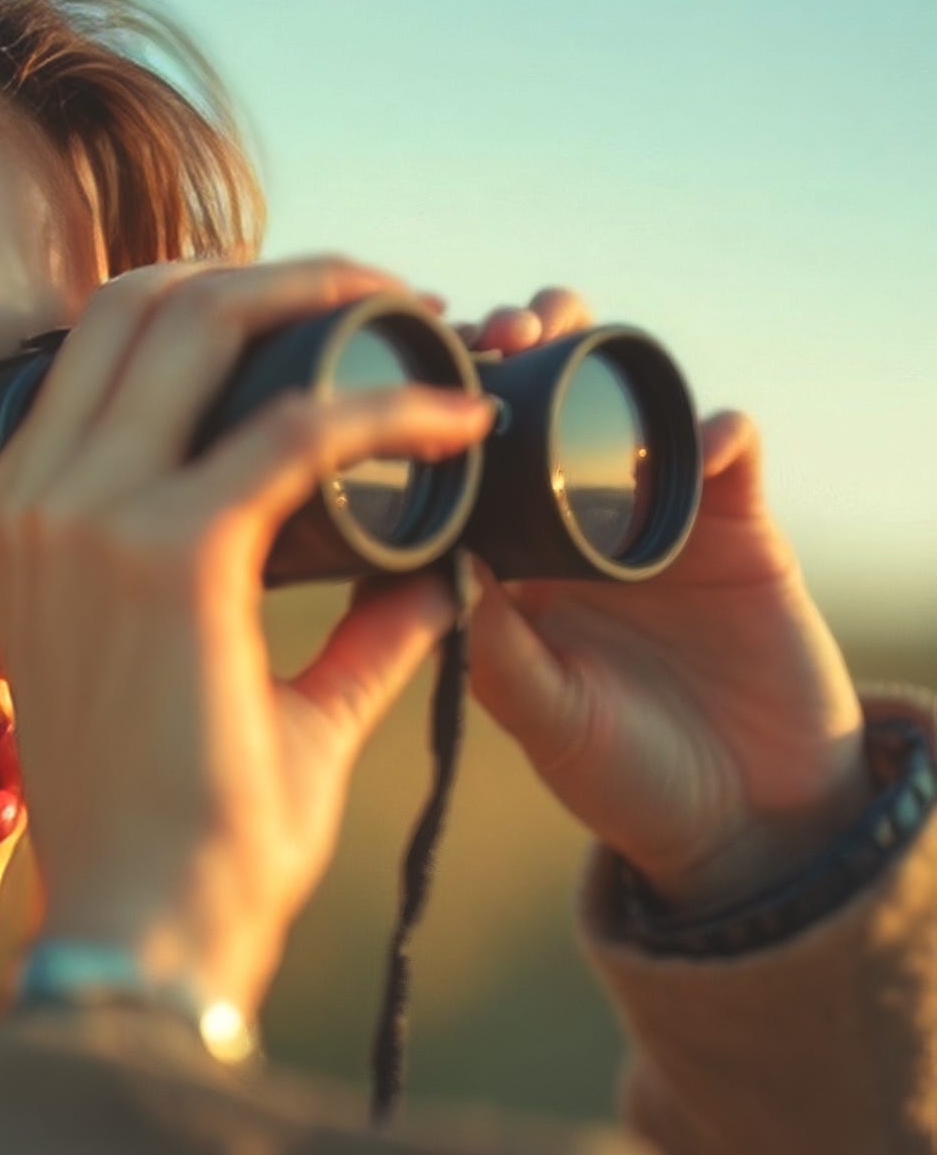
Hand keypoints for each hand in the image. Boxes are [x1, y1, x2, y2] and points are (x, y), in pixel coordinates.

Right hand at [0, 255, 497, 1011]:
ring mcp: (86, 515)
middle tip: (394, 304)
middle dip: (280, 276)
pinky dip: (394, 409)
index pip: (109, 345)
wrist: (146, 928)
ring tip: (428, 330)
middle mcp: (34, 496)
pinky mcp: (167, 552)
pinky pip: (300, 426)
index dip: (225, 305)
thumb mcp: (255, 703)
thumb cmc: (184, 833)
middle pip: (147, 297)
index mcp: (22, 518)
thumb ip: (345, 634)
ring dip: (328, 299)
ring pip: (204, 319)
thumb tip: (437, 580)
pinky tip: (464, 425)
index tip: (336, 327)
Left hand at [426, 287, 873, 914]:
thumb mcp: (544, 717)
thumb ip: (495, 648)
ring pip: (625, 404)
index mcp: (509, 564)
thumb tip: (439, 568)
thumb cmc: (623, 779)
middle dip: (511, 349)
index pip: (463, 462)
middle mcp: (575, 526)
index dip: (434, 409)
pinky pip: (729, 453)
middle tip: (492, 332)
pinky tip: (700, 435)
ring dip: (597, 355)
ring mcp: (658, 518)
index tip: (409, 376)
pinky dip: (717, 429)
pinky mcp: (741, 529)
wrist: (746, 822)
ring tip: (564, 332)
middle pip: (539, 404)